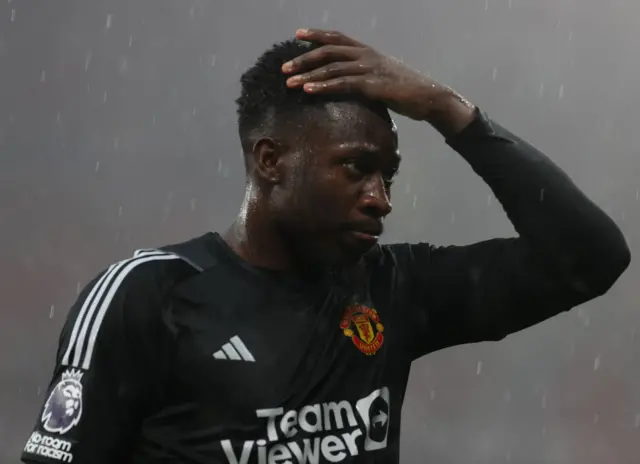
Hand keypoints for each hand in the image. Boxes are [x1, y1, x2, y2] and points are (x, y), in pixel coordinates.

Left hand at [282, 29, 473, 125]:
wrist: (429, 98)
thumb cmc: (406, 90)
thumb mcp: (382, 78)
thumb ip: (364, 76)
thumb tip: (348, 85)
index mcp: (368, 51)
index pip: (338, 38)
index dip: (317, 35)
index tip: (298, 34)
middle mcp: (366, 55)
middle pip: (329, 51)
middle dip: (304, 59)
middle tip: (285, 68)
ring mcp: (369, 69)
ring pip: (332, 68)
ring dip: (308, 75)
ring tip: (290, 82)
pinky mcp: (372, 85)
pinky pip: (343, 84)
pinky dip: (324, 87)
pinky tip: (309, 90)